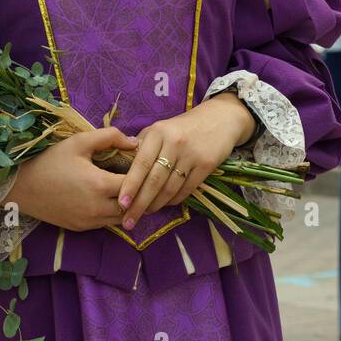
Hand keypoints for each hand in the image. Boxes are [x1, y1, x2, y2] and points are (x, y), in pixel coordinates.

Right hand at [3, 127, 139, 231]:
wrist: (19, 186)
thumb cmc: (50, 160)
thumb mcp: (79, 141)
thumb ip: (110, 137)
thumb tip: (136, 142)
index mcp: (99, 185)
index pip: (136, 184)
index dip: (143, 175)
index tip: (143, 165)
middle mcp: (97, 208)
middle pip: (133, 205)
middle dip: (139, 193)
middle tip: (140, 178)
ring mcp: (88, 221)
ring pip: (121, 218)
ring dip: (127, 205)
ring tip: (127, 188)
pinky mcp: (80, 228)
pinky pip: (105, 223)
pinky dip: (112, 213)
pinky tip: (109, 198)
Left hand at [118, 93, 256, 229]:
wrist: (220, 119)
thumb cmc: (183, 126)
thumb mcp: (160, 128)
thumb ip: (142, 146)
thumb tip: (121, 168)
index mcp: (158, 132)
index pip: (141, 164)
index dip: (130, 186)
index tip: (121, 204)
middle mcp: (174, 143)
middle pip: (154, 180)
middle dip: (140, 204)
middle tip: (129, 221)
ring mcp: (192, 155)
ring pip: (170, 188)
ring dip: (156, 205)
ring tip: (145, 214)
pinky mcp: (206, 165)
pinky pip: (186, 189)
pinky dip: (173, 200)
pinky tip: (164, 204)